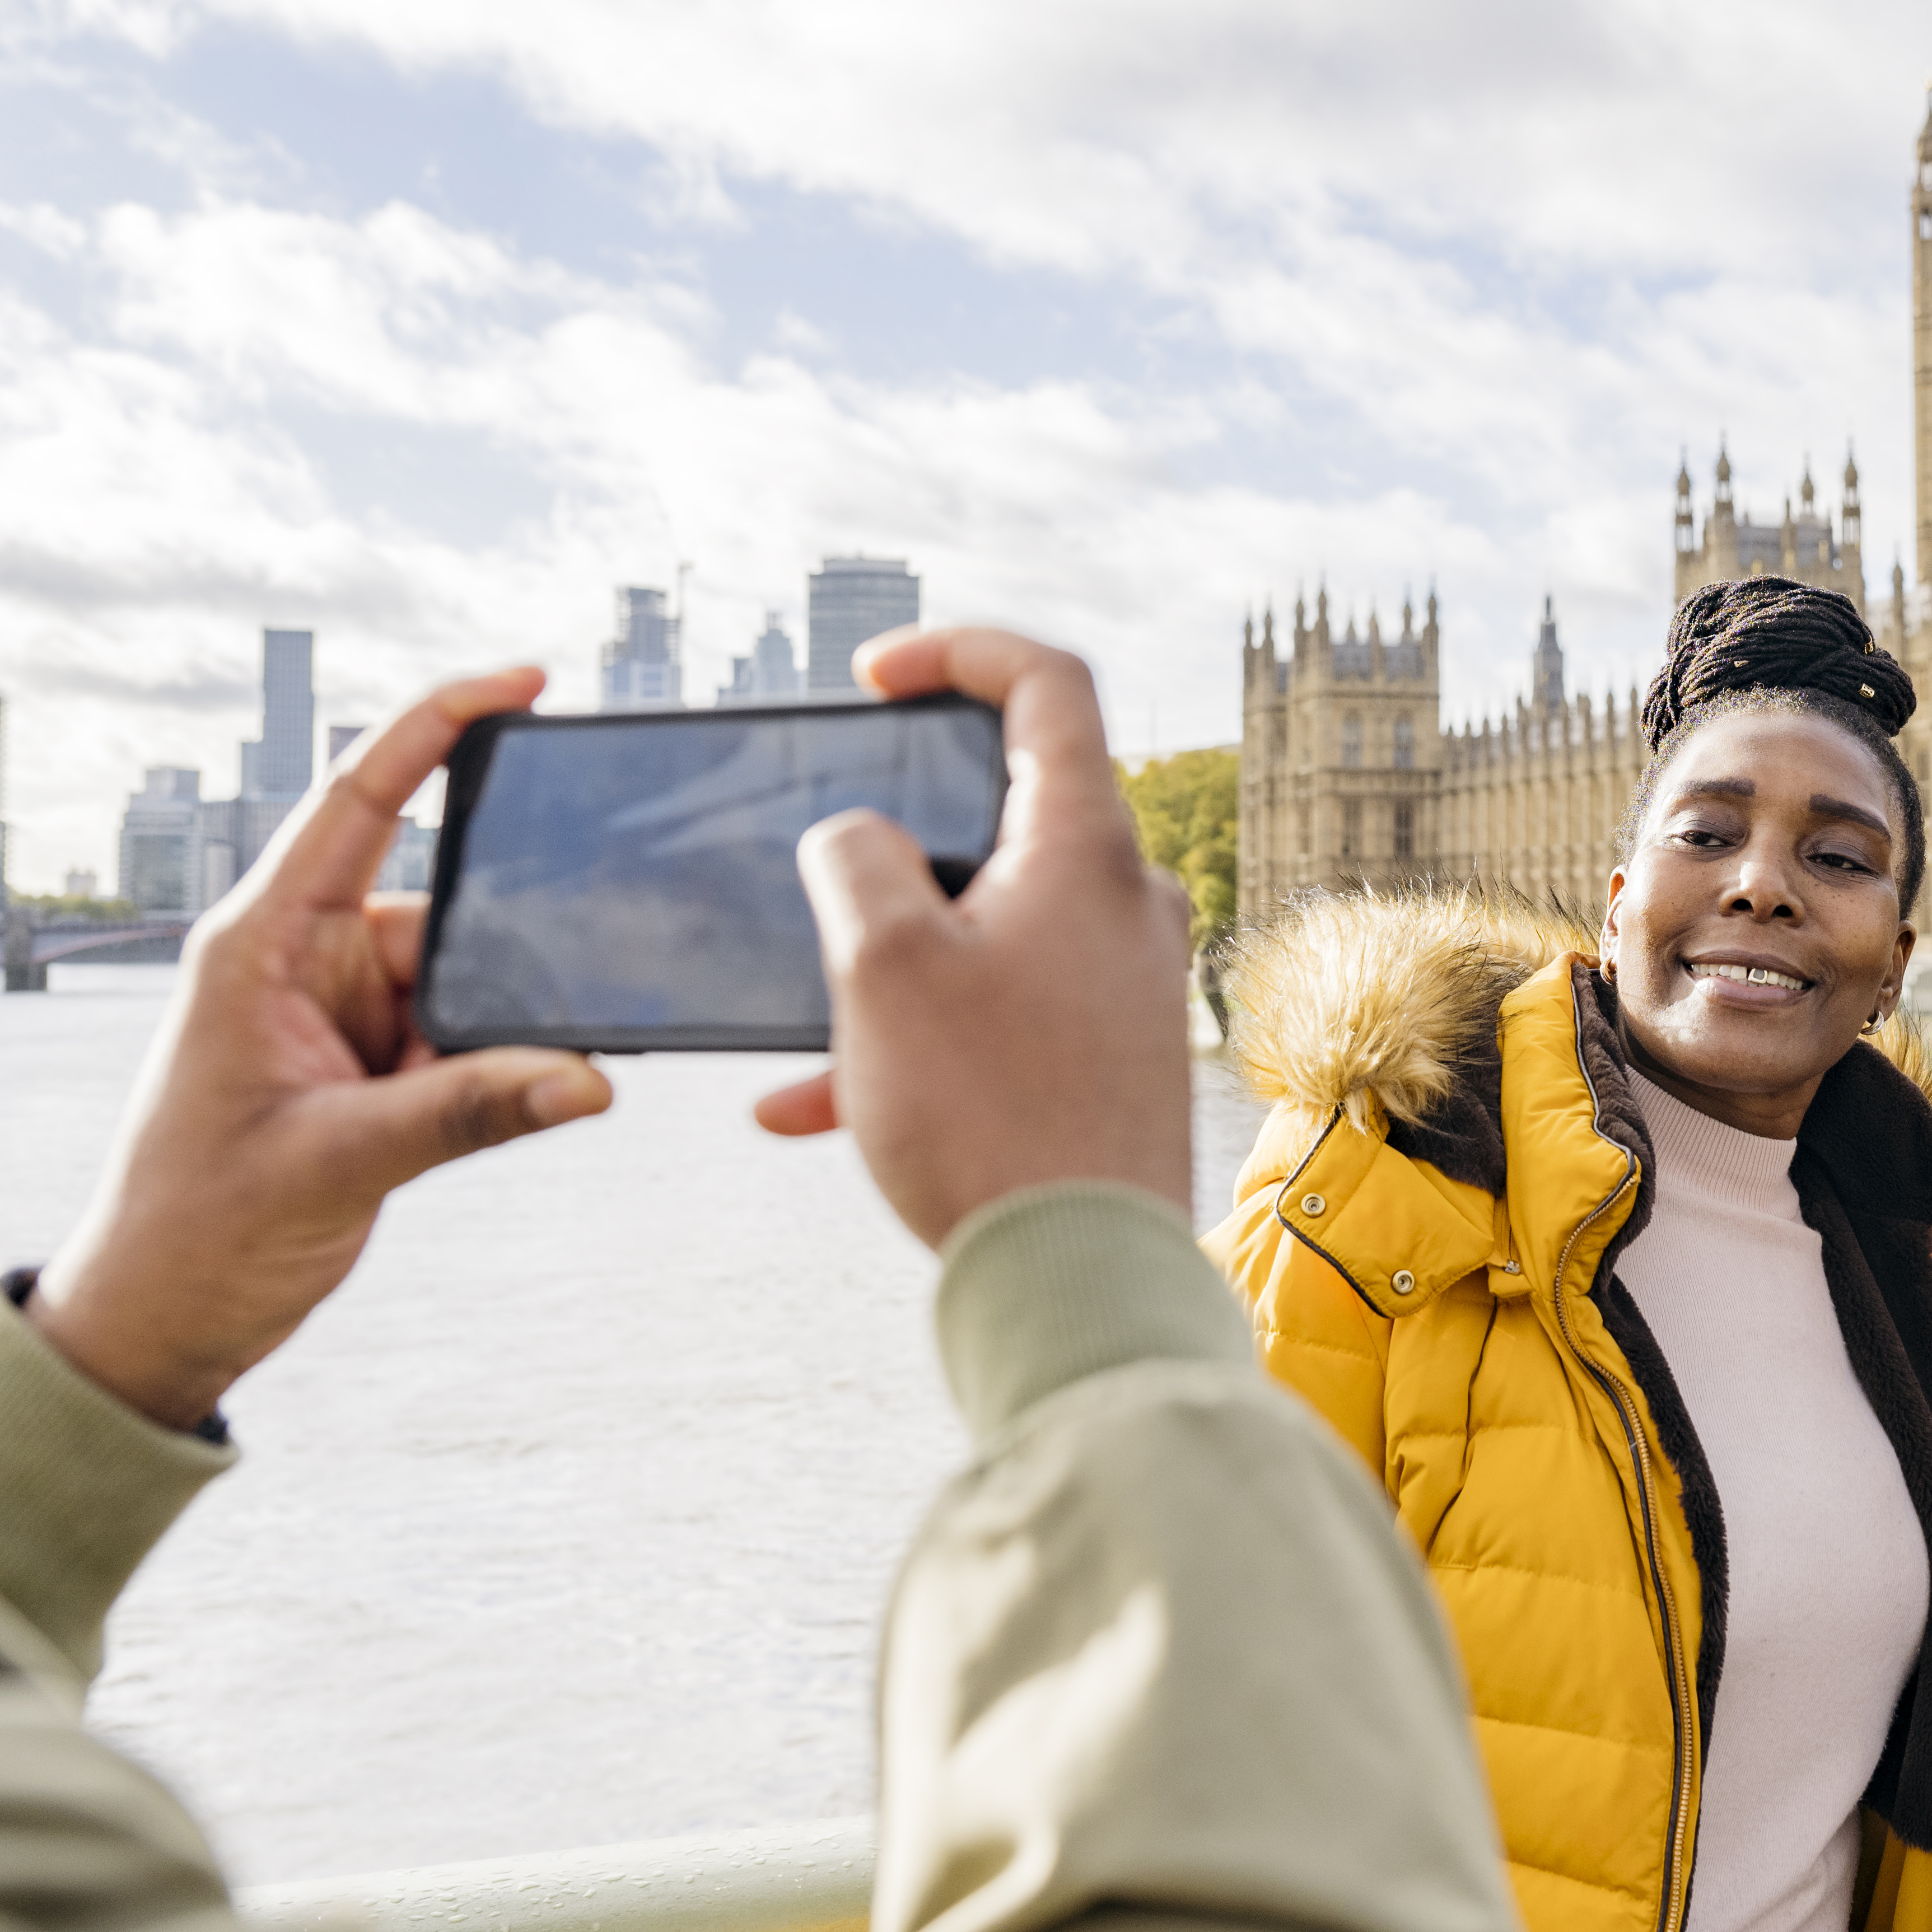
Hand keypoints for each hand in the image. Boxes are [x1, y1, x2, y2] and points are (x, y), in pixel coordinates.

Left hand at [31, 667, 612, 1427]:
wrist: (155, 1321)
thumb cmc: (194, 1232)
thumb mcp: (332, 1166)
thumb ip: (466, 1116)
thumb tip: (593, 1080)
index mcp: (260, 944)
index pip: (360, 798)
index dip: (438, 725)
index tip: (523, 681)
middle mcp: (302, 961)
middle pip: (443, 899)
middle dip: (516, 927)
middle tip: (588, 955)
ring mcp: (341, 1014)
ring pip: (468, 975)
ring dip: (511, 1018)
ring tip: (539, 1066)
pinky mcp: (372, 1068)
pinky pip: (469, 1039)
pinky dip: (508, 1062)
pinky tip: (539, 1092)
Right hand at [748, 626, 1192, 1242]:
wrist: (1080, 1281)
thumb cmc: (988, 1115)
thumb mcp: (881, 963)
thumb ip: (854, 861)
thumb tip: (860, 838)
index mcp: (1085, 846)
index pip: (1047, 682)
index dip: (958, 650)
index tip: (876, 676)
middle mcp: (1126, 899)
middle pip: (1008, 810)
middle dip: (898, 840)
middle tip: (827, 873)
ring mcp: (1125, 978)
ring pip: (986, 928)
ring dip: (887, 966)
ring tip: (805, 1030)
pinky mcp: (1110, 1052)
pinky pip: (999, 1013)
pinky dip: (913, 1040)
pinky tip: (810, 1107)